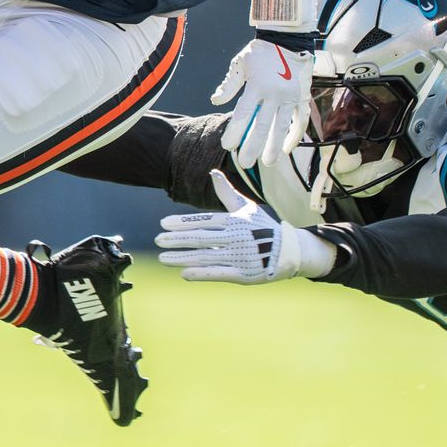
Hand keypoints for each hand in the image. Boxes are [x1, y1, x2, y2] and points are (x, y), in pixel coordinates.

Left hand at [154, 171, 334, 284]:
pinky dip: (201, 274)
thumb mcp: (246, 208)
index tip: (163, 223)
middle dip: (178, 240)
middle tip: (158, 240)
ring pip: (206, 257)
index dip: (184, 222)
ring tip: (163, 258)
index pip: (205, 221)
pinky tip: (183, 273)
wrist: (288, 251)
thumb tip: (213, 172)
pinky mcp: (243, 274)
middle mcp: (236, 238)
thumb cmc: (262, 227)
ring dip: (183, 258)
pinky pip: (219, 273)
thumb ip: (226, 193)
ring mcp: (240, 257)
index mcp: (235, 221)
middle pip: (202, 239)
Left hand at [211, 39, 314, 169]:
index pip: (243, 114)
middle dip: (253, 146)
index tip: (228, 146)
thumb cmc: (260, 52)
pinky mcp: (302, 97)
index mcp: (257, 85)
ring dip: (275, 146)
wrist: (288, 38)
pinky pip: (301, 120)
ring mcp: (290, 96)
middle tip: (245, 162)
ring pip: (283, 127)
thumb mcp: (240, 63)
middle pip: (262, 126)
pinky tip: (287, 149)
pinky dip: (296, 135)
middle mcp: (274, 93)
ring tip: (269, 163)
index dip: (235, 132)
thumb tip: (216, 101)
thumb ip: (229, 84)